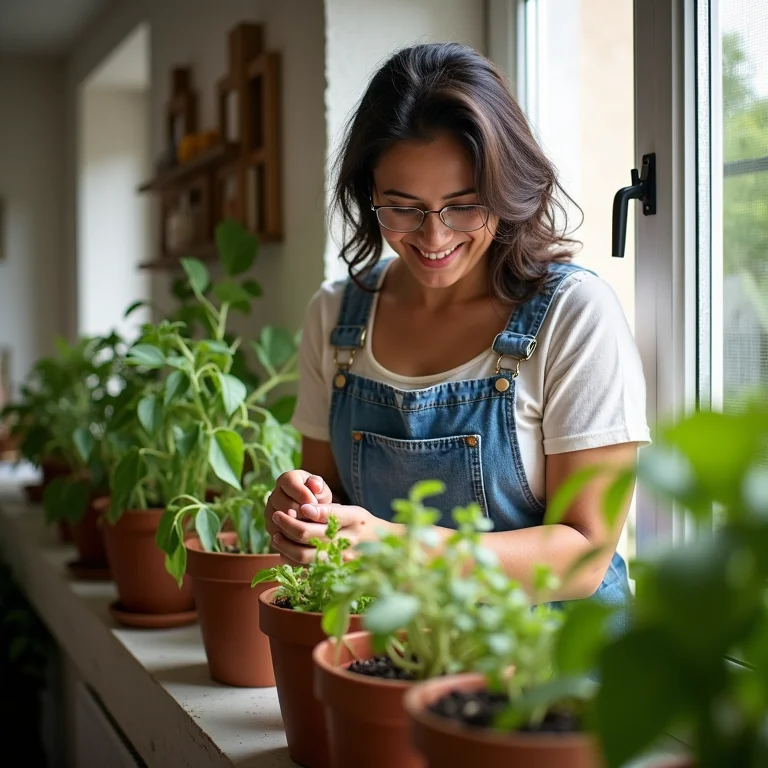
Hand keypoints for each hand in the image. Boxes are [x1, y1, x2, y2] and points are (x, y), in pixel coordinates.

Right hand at [265, 471, 332, 540]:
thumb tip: (316, 485)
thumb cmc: (317, 498)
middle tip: (313, 518)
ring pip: (278, 519)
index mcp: (287, 479)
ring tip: (310, 528)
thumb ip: (319, 486)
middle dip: (300, 512)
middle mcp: (274, 494)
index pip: (289, 482)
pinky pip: (277, 533)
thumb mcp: (321, 490)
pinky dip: (290, 536)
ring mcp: (270, 511)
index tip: (314, 502)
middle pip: (282, 503)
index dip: (302, 493)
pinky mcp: (271, 526)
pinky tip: (303, 537)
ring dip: (296, 525)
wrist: (311, 513)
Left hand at [270, 503, 394, 565]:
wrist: (385, 552)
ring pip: (305, 555)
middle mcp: (349, 540)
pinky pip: (305, 569)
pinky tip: (284, 550)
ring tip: (276, 534)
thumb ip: (329, 510)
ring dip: (285, 544)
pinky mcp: (334, 573)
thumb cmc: (363, 526)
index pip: (331, 514)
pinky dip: (291, 559)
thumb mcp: (353, 512)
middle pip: (311, 535)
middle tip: (277, 516)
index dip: (311, 511)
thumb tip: (303, 509)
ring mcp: (341, 560)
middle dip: (288, 524)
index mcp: (355, 519)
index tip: (297, 506)